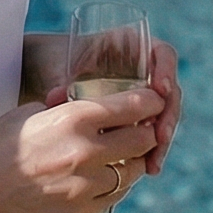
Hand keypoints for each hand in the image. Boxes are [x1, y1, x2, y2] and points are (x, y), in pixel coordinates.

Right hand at [0, 86, 164, 212]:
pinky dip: (116, 184)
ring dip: (132, 160)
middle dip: (147, 131)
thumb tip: (95, 106)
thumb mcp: (28, 114)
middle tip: (141, 127)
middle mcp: (85, 152)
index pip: (134, 106)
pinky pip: (115, 196)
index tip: (152, 99)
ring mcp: (85, 187)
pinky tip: (103, 176)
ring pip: (134, 171)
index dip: (150, 102)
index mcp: (72, 119)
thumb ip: (67, 109)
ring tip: (120, 153)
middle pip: (144, 139)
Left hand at [24, 34, 181, 171]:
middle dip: (167, 116)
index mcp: (131, 45)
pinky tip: (148, 167)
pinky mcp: (137, 115)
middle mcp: (143, 68)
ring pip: (163, 115)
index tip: (161, 90)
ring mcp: (142, 92)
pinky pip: (151, 130)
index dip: (166, 71)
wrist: (44, 74)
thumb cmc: (51, 62)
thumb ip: (62, 79)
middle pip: (169, 90)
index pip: (162, 54)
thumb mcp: (58, 67)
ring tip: (154, 162)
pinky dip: (151, 148)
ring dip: (162, 138)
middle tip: (161, 137)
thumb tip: (56, 97)